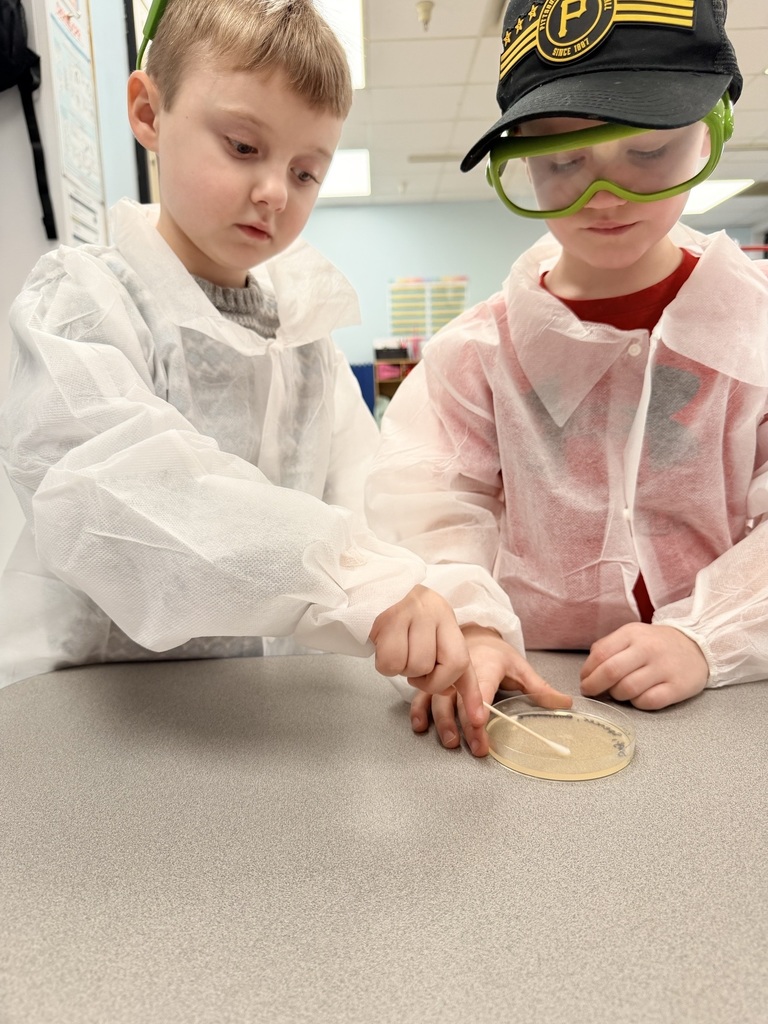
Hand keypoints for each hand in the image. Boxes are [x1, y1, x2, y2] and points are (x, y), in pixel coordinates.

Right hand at [369, 586, 485, 732]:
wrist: (375, 588)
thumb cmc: (405, 620)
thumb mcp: (431, 636)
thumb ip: (446, 665)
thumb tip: (453, 694)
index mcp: (449, 624)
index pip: (464, 664)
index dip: (472, 696)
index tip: (478, 720)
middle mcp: (437, 615)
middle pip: (439, 673)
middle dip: (423, 678)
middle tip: (412, 660)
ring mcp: (413, 615)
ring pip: (414, 669)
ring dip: (402, 667)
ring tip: (398, 647)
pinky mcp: (389, 619)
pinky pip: (390, 663)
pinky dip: (385, 663)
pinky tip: (385, 644)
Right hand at [409, 625, 572, 756]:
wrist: (473, 633)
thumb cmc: (497, 654)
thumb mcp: (521, 667)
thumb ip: (540, 688)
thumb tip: (566, 703)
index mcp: (485, 667)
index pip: (480, 690)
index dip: (478, 709)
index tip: (481, 727)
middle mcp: (460, 672)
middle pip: (458, 700)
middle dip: (463, 725)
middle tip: (473, 747)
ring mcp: (443, 677)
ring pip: (437, 700)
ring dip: (442, 723)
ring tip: (450, 742)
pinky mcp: (432, 681)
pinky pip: (421, 696)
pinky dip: (419, 711)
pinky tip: (421, 727)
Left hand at [579, 623, 708, 708]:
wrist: (697, 646)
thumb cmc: (656, 644)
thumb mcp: (631, 635)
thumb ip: (608, 648)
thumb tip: (588, 670)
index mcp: (632, 633)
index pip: (601, 654)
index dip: (587, 671)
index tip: (584, 680)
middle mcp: (648, 649)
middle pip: (611, 672)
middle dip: (594, 686)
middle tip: (591, 692)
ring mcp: (664, 668)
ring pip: (628, 689)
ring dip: (617, 695)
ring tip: (618, 693)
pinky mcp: (677, 687)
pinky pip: (648, 702)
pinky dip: (637, 703)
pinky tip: (637, 698)